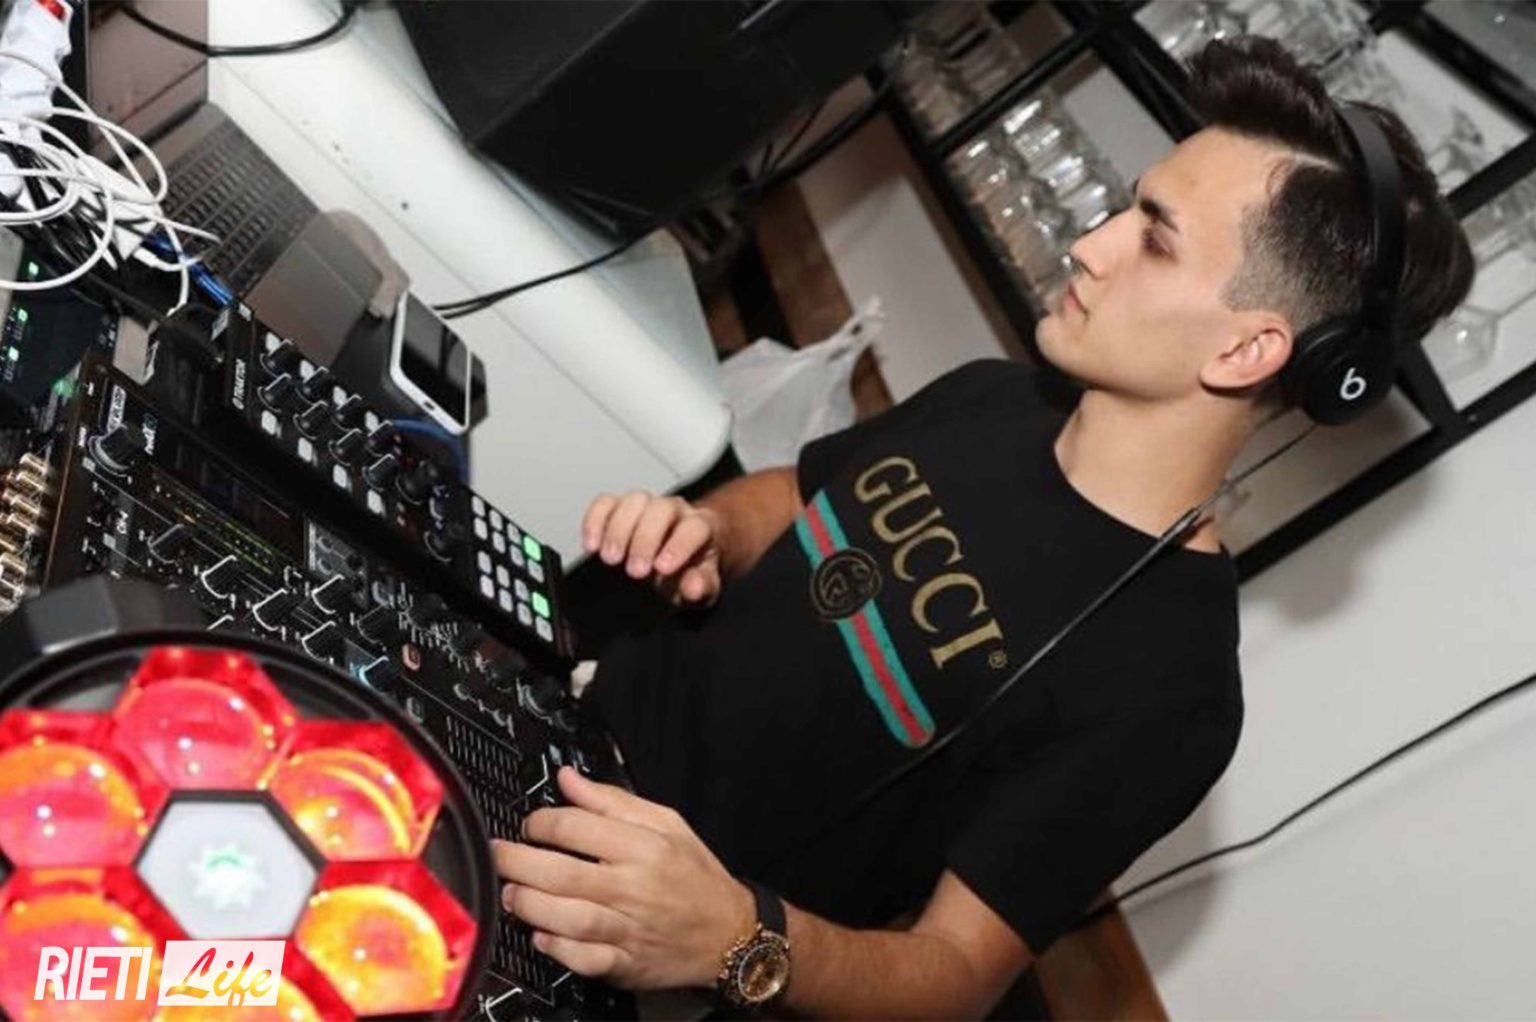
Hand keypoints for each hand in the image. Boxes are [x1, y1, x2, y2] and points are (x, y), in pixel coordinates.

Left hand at [492, 767, 755, 990]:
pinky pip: (584, 959)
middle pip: (562, 874)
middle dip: (518, 862)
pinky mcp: (625, 963)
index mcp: (643, 847)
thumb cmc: (696, 876)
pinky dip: (557, 949)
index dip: (541, 822)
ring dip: (530, 905)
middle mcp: (633, 888)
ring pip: (568, 918)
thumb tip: (568, 779)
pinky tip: (541, 935)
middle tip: (499, 855)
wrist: (729, 933)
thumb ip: (612, 801)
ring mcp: (628, 929)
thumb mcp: (667, 823)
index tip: (531, 824)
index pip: (577, 828)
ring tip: (511, 894)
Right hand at [582, 491, 723, 605]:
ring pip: (633, 502)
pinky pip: (606, 502)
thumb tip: (693, 587)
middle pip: (661, 509)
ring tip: (611, 559)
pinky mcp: (620, 507)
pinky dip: (595, 521)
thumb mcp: (703, 586)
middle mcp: (675, 510)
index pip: (694, 527)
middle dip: (645, 539)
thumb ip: (702, 586)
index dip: (679, 545)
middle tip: (635, 571)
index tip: (662, 568)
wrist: (678, 558)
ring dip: (618, 530)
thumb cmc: (691, 569)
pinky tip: (591, 545)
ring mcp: (647, 505)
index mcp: (701, 527)